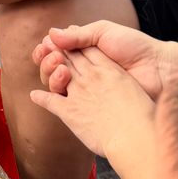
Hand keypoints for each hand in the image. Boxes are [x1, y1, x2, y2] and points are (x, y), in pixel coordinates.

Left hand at [28, 47, 155, 164]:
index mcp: (109, 70)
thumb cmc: (143, 116)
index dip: (79, 44)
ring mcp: (78, 93)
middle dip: (59, 49)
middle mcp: (91, 78)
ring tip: (43, 62)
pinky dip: (41, 97)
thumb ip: (123, 79)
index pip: (89, 51)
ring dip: (48, 66)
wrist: (136, 136)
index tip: (72, 42)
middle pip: (71, 58)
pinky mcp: (69, 111)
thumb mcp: (135, 87)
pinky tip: (35, 96)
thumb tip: (118, 79)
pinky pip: (50, 100)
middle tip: (49, 45)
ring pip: (58, 73)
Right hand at [33, 20, 177, 102]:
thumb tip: (51, 34)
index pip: (57, 49)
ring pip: (56, 83)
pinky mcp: (91, 103)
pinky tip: (57, 87)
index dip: (47, 48)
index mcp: (85, 50)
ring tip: (62, 69)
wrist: (156, 69)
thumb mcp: (105, 32)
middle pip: (52, 67)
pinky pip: (67, 100)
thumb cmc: (135, 47)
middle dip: (47, 60)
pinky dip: (57, 93)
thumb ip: (79, 35)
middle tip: (55, 57)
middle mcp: (83, 69)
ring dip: (51, 74)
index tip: (46, 45)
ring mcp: (86, 87)